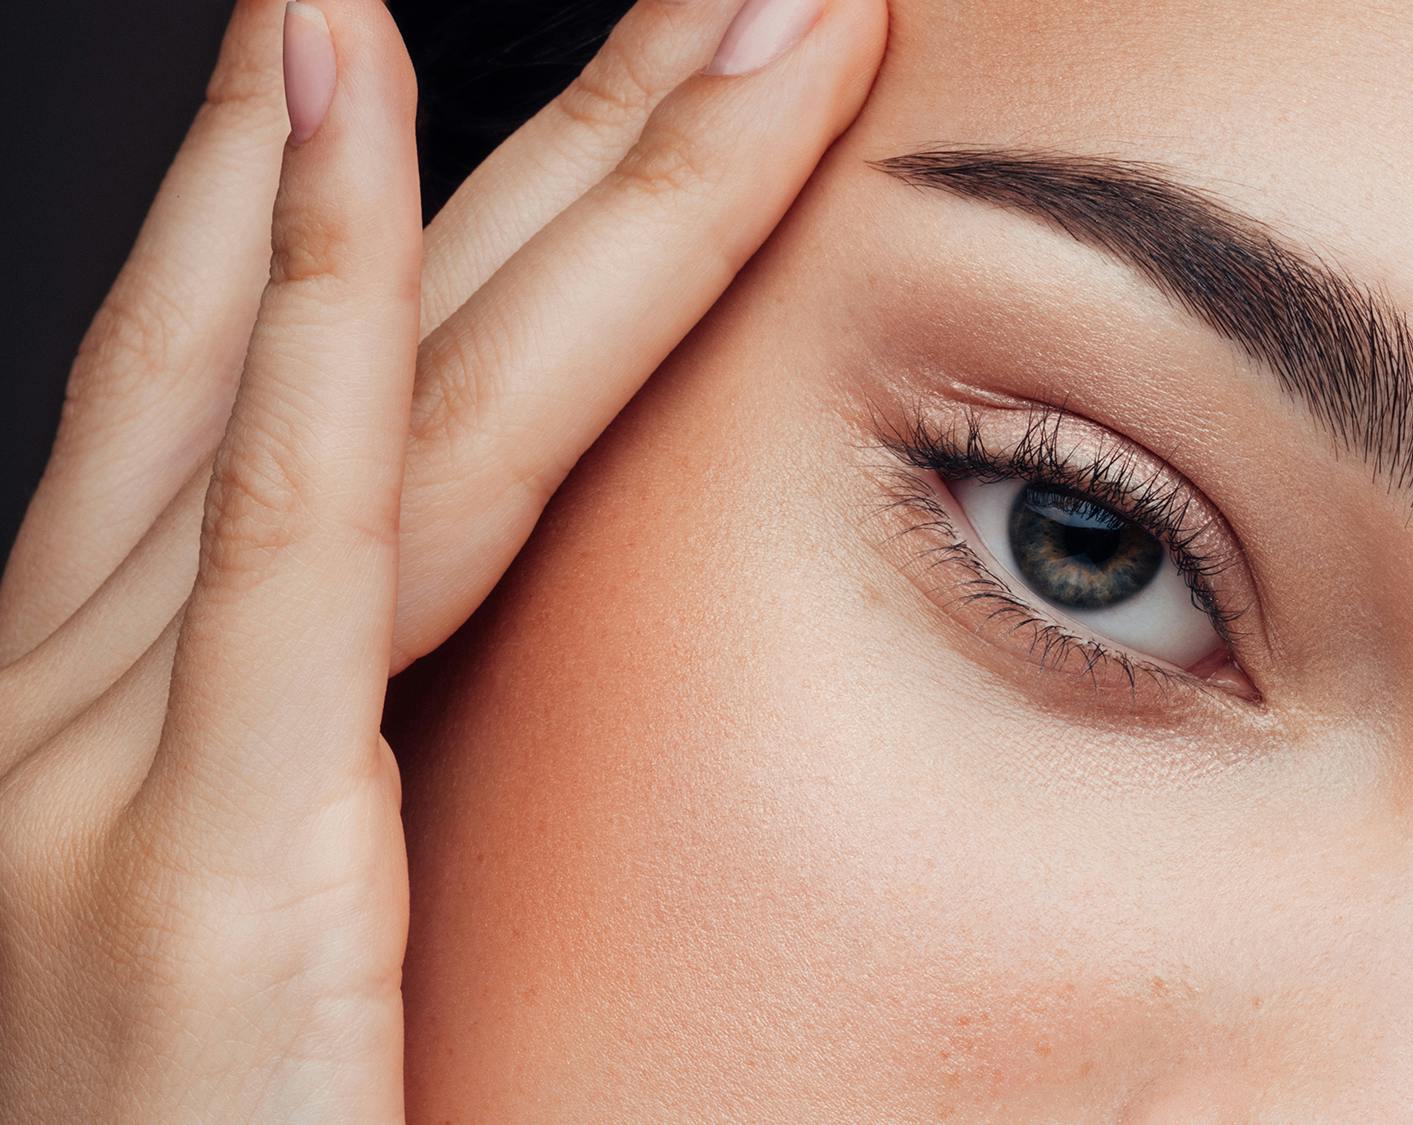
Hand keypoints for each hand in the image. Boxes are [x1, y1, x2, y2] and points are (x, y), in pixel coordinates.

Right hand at [0, 0, 884, 1117]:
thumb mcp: (288, 928)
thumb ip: (357, 778)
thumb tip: (479, 673)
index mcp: (159, 714)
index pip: (305, 393)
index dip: (393, 203)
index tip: (488, 62)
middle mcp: (103, 686)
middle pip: (371, 342)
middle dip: (534, 136)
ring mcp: (115, 754)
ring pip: (373, 381)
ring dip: (515, 157)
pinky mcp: (181, 858)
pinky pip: (286, 524)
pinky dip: (317, 300)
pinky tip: (353, 99)